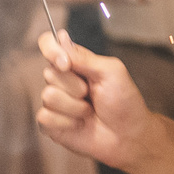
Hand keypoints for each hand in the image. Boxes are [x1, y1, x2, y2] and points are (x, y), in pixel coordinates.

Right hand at [35, 31, 152, 165]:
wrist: (128, 135)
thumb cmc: (124, 102)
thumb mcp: (112, 72)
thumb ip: (85, 57)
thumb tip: (61, 38)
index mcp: (76, 63)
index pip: (49, 44)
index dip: (51, 50)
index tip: (66, 64)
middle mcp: (62, 80)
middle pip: (49, 73)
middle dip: (75, 86)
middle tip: (92, 94)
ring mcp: (55, 102)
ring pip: (48, 96)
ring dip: (74, 106)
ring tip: (89, 111)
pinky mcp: (51, 123)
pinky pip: (45, 117)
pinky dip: (67, 122)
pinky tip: (79, 124)